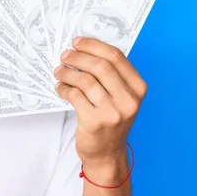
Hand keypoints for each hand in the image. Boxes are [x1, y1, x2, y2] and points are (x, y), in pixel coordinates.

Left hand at [54, 37, 146, 166]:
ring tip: (59, 72)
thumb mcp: (119, 96)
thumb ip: (109, 74)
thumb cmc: (110, 119)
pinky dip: (63, 88)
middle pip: (100, 66)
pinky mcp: (95, 122)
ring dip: (67, 73)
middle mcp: (129, 100)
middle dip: (78, 57)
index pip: (115, 56)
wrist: (107, 153)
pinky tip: (60, 88)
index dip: (93, 45)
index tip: (77, 42)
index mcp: (138, 88)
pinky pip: (74, 95)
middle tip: (64, 56)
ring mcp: (113, 112)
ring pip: (85, 80)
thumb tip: (83, 49)